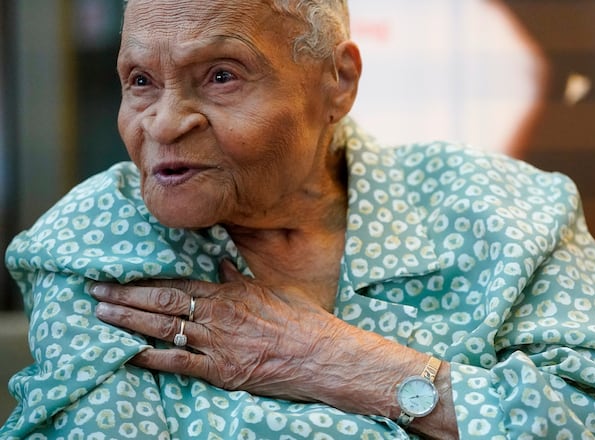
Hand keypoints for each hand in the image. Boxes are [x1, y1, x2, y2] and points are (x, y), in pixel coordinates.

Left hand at [90, 260, 344, 401]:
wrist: (323, 354)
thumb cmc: (304, 322)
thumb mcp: (274, 292)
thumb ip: (242, 279)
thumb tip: (222, 264)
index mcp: (231, 293)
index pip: (178, 285)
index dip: (145, 282)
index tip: (120, 278)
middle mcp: (219, 314)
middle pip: (163, 303)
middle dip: (126, 297)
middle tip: (96, 291)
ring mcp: (219, 342)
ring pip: (164, 329)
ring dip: (129, 321)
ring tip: (102, 315)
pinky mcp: (222, 370)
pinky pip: (180, 362)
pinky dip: (152, 358)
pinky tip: (128, 353)